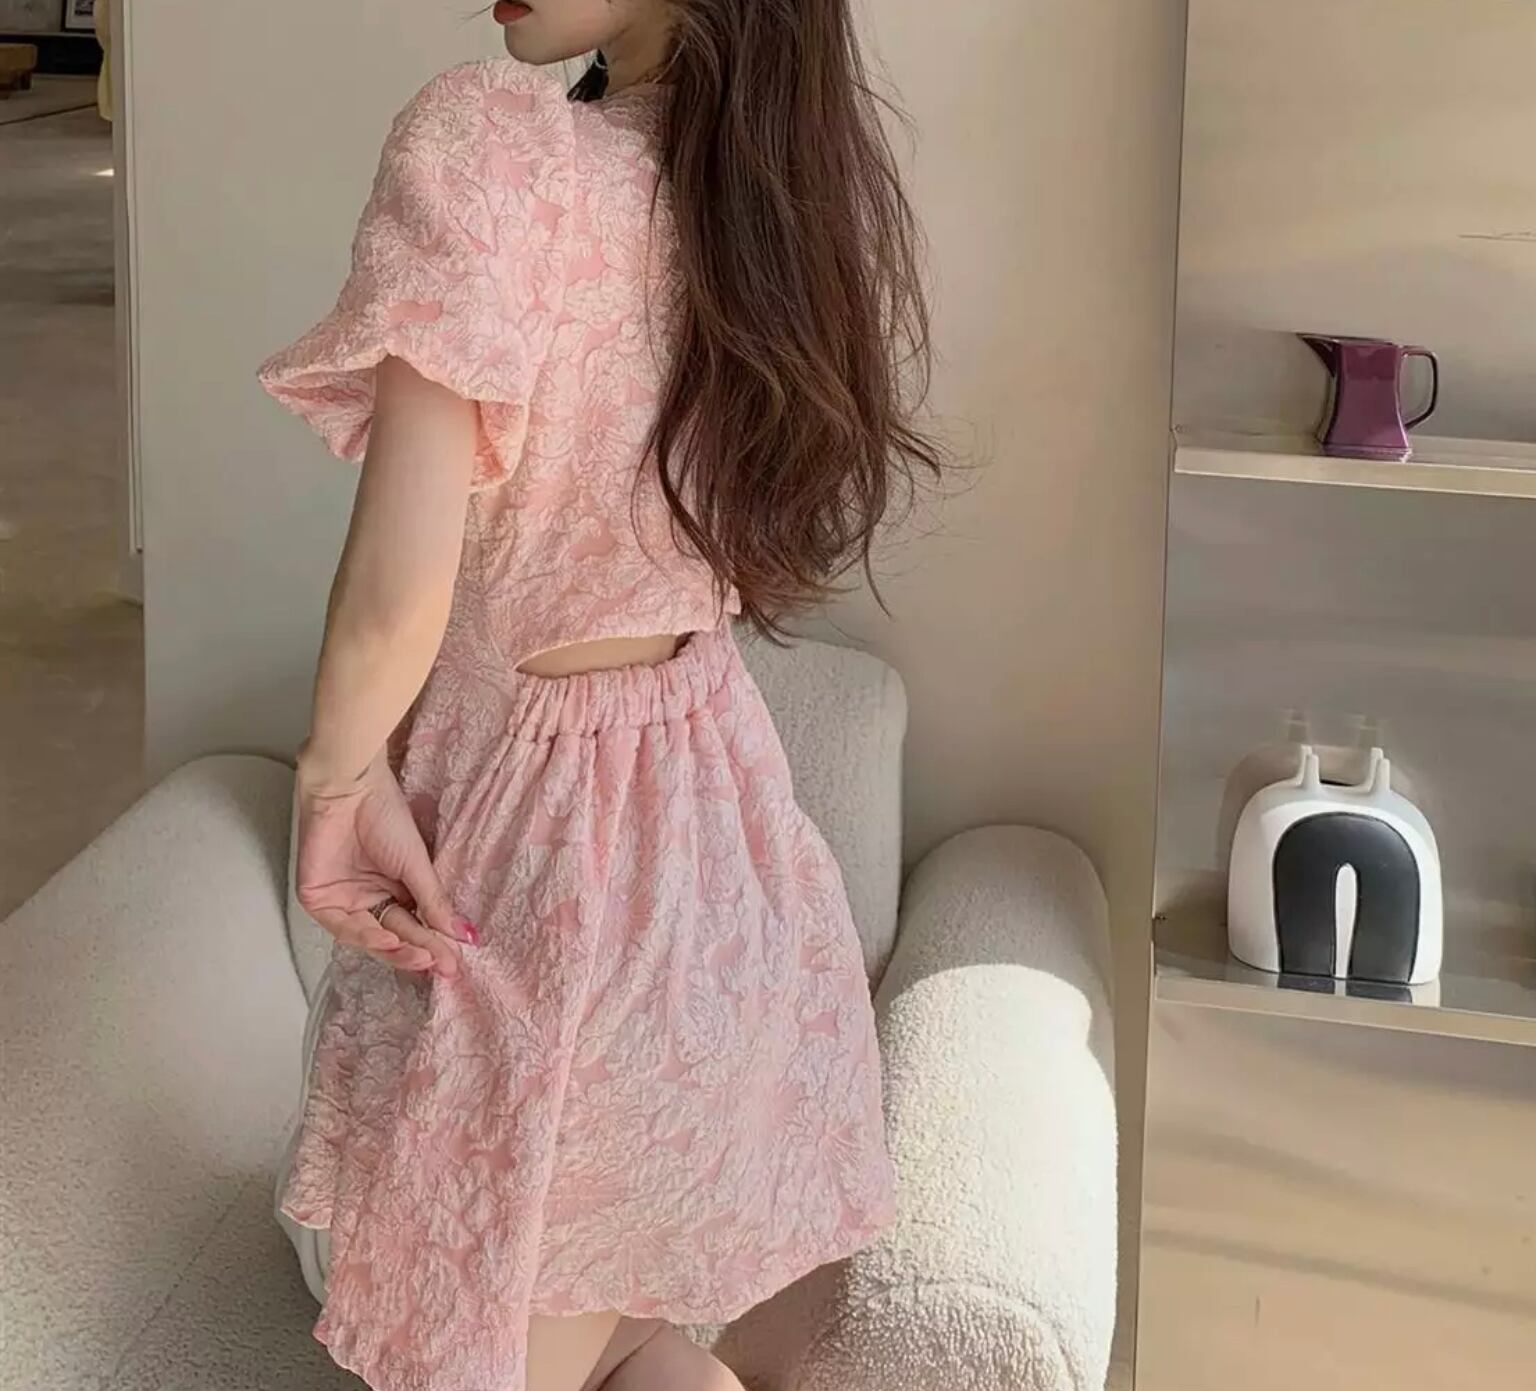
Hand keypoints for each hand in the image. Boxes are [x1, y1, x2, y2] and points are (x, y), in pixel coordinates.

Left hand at [294, 750, 478, 977]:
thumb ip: (435, 904)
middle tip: (441, 964)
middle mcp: (369, 897)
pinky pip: (342, 926)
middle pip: (394, 935)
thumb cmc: (385, 815)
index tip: (455, 963)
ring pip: (369, 936)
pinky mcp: (319, 897)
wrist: (350, 788)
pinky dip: (364, 935)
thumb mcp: (418, 864)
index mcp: (395, 889)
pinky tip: (387, 937)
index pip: (415, 926)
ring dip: (395, 949)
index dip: (434, 945)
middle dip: (417, 951)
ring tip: (419, 955)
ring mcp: (343, 899)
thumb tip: (465, 936)